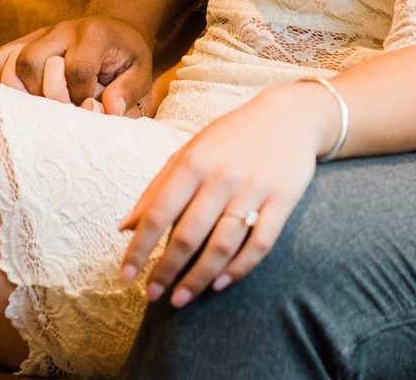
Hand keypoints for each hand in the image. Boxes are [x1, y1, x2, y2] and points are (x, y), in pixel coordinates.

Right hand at [0, 15, 154, 115]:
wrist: (114, 27)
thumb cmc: (126, 56)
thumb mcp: (140, 72)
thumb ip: (126, 93)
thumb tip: (102, 110)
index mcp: (94, 35)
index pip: (76, 69)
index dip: (80, 97)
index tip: (88, 106)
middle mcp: (62, 29)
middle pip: (31, 62)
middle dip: (43, 95)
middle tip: (60, 108)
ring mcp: (39, 34)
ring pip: (8, 62)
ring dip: (20, 92)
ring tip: (41, 104)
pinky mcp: (23, 42)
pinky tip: (21, 96)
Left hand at [118, 83, 335, 306]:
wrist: (291, 116)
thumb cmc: (231, 136)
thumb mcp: (189, 152)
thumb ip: (157, 189)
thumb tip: (124, 228)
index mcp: (193, 163)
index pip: (157, 214)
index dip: (138, 251)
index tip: (124, 278)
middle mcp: (222, 177)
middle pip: (188, 236)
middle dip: (166, 272)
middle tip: (152, 296)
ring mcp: (254, 190)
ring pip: (222, 246)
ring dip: (198, 279)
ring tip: (180, 299)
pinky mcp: (282, 200)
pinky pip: (259, 243)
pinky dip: (239, 268)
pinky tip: (220, 284)